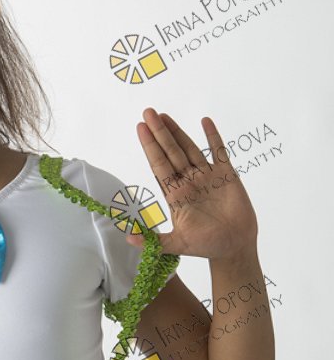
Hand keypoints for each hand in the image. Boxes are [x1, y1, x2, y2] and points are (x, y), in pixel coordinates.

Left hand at [126, 109, 257, 260]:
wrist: (233, 247)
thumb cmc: (204, 245)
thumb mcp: (176, 243)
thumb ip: (153, 240)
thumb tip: (128, 237)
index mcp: (174, 193)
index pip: (158, 165)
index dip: (150, 146)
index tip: (141, 128)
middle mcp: (188, 181)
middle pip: (170, 151)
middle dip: (159, 132)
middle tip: (147, 112)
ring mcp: (206, 176)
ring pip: (189, 148)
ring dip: (177, 131)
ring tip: (164, 115)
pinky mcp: (226, 175)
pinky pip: (219, 151)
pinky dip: (213, 136)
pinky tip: (205, 121)